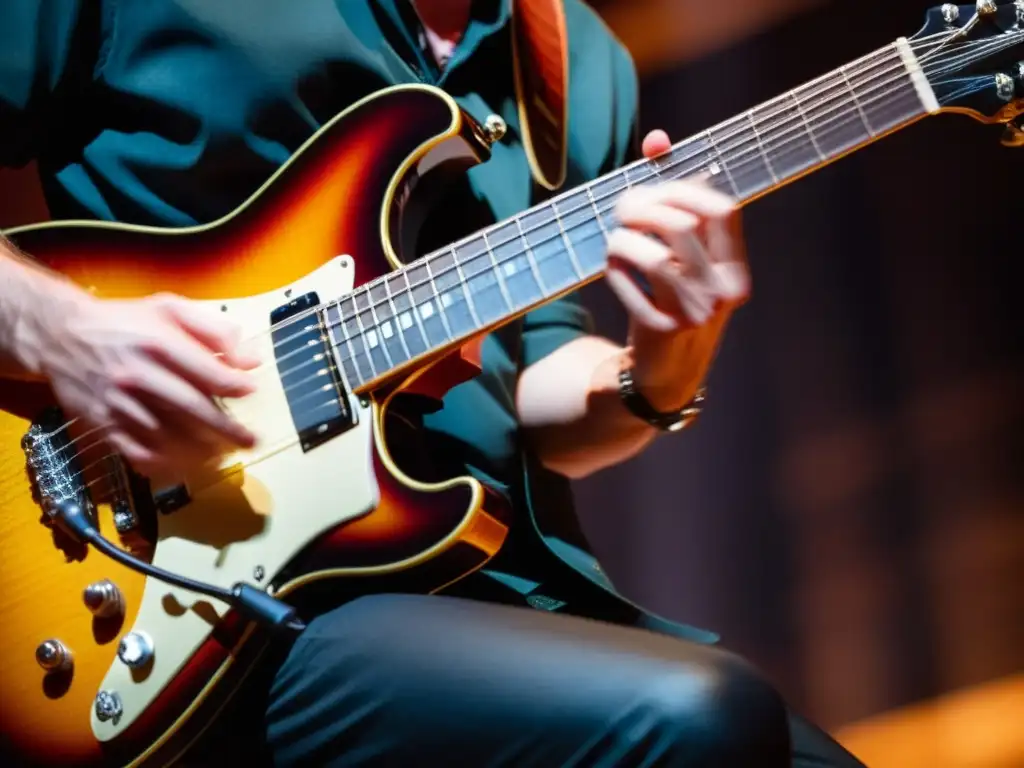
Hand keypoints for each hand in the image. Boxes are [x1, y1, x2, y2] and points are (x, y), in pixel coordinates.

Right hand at [19, 289, 258, 476]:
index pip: (207, 373)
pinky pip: (136, 451)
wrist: (60, 335)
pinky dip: (162, 463)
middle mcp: (138, 375)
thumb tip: (251, 359)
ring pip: (166, 435)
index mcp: (158, 343)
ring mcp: (119, 402)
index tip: (251, 391)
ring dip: (199, 450)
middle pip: (192, 408)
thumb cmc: (124, 322)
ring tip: (222, 454)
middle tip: (249, 441)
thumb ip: (213, 330)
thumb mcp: (169, 308)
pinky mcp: (102, 422)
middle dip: (226, 429)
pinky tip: (183, 464)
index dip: (234, 386)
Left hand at [605, 130, 750, 410]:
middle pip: (682, 224)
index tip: (658, 183)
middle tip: (622, 208)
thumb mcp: (687, 260)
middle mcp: (722, 291)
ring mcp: (694, 313)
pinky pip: (628, 280)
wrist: (666, 376)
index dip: (686, 185)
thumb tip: (655, 140)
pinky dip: (614, 267)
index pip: (722, 208)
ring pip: (652, 253)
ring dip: (623, 238)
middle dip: (644, 205)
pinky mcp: (661, 329)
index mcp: (735, 270)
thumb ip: (676, 201)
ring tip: (615, 239)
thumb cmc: (674, 304)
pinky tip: (612, 269)